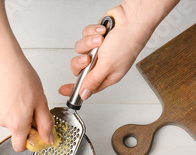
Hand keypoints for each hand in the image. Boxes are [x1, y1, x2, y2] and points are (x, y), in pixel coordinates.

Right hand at [0, 56, 53, 151]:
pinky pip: (2, 110)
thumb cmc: (22, 79)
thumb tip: (48, 139)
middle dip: (26, 122)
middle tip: (33, 105)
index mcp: (17, 125)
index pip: (20, 147)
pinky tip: (13, 92)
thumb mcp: (41, 103)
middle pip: (16, 131)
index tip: (37, 131)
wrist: (5, 62)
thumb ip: (46, 124)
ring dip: (17, 112)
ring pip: (9, 119)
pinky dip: (8, 105)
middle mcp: (3, 122)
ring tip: (22, 95)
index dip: (30, 141)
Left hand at [59, 1, 177, 98]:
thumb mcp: (107, 67)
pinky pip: (85, 36)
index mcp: (107, 76)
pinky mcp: (96, 37)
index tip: (63, 90)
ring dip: (89, 43)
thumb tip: (85, 94)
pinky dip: (92, 32)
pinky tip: (103, 31)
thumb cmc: (127, 43)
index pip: (87, 86)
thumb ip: (93, 81)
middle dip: (80, 62)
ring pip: (80, 50)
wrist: (132, 19)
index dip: (74, 88)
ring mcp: (99, 50)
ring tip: (101, 40)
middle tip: (87, 59)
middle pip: (79, 68)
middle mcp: (102, 64)